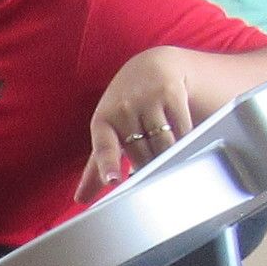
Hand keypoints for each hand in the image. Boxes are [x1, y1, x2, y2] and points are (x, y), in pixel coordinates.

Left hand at [85, 51, 204, 193]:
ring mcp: (147, 99)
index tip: (112, 180)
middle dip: (149, 170)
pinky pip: (183, 130)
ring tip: (170, 161)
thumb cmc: (125, 106)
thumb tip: (81, 199)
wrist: (151, 66)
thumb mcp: (108, 131)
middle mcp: (123, 109)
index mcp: (103, 121)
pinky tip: (185, 144)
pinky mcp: (171, 93)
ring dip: (169, 159)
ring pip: (164, 145)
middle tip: (154, 179)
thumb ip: (98, 165)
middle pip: (142, 156)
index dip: (108, 164)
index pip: (104, 148)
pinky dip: (186, 142)